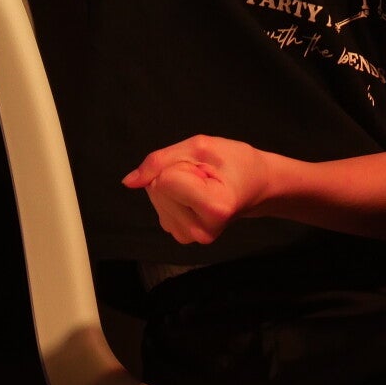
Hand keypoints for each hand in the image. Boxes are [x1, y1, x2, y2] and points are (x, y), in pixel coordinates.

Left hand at [121, 134, 268, 244]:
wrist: (256, 184)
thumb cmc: (236, 162)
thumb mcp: (201, 147)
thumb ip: (160, 161)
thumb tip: (129, 182)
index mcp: (215, 208)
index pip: (165, 180)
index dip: (182, 165)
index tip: (206, 170)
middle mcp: (201, 231)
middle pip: (157, 189)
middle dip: (176, 174)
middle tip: (204, 176)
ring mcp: (190, 237)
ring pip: (155, 197)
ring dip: (174, 185)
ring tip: (201, 184)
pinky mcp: (181, 235)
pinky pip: (159, 206)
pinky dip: (172, 196)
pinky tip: (194, 196)